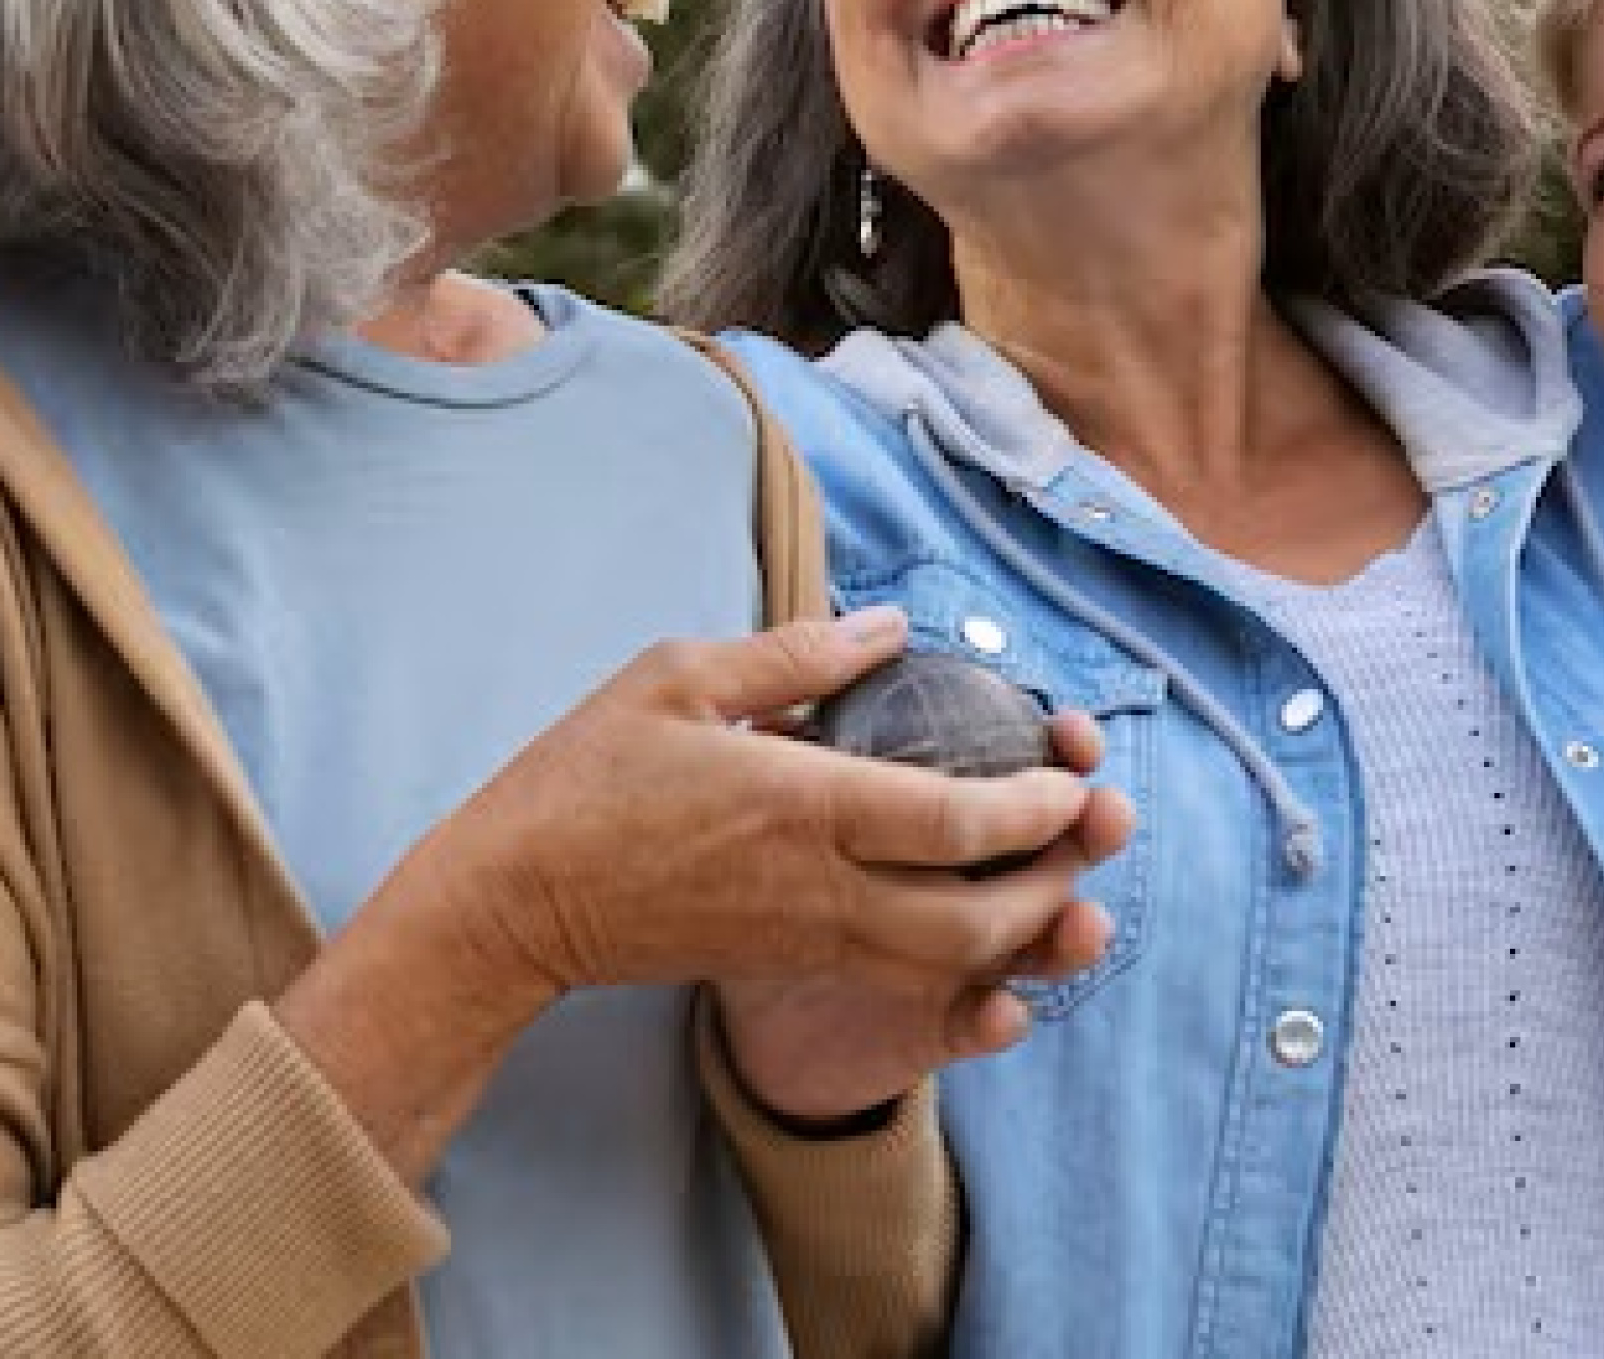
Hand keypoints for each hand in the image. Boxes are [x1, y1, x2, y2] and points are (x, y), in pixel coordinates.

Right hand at [400, 612, 1111, 1003]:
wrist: (513, 902)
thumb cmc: (586, 777)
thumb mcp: (678, 677)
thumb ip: (792, 655)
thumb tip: (889, 627)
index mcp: (801, 806)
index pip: (954, 823)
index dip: (1036, 809)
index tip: (1077, 777)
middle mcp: (818, 887)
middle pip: (975, 917)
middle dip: (1053, 884)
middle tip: (1090, 836)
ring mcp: (804, 937)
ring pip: (945, 961)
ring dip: (1019, 930)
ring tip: (1058, 880)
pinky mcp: (785, 962)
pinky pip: (898, 976)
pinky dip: (960, 957)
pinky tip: (983, 918)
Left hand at [718, 707, 1137, 1123]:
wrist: (721, 981)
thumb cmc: (746, 862)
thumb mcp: (762, 776)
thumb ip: (798, 703)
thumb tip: (870, 642)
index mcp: (937, 817)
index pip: (1023, 777)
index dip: (1063, 754)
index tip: (1075, 736)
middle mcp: (965, 886)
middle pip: (1055, 857)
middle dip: (1094, 835)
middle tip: (1108, 815)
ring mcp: (955, 959)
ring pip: (1035, 944)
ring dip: (1069, 935)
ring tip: (1083, 925)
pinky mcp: (925, 1027)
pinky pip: (972, 1023)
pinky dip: (994, 1019)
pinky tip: (1000, 1013)